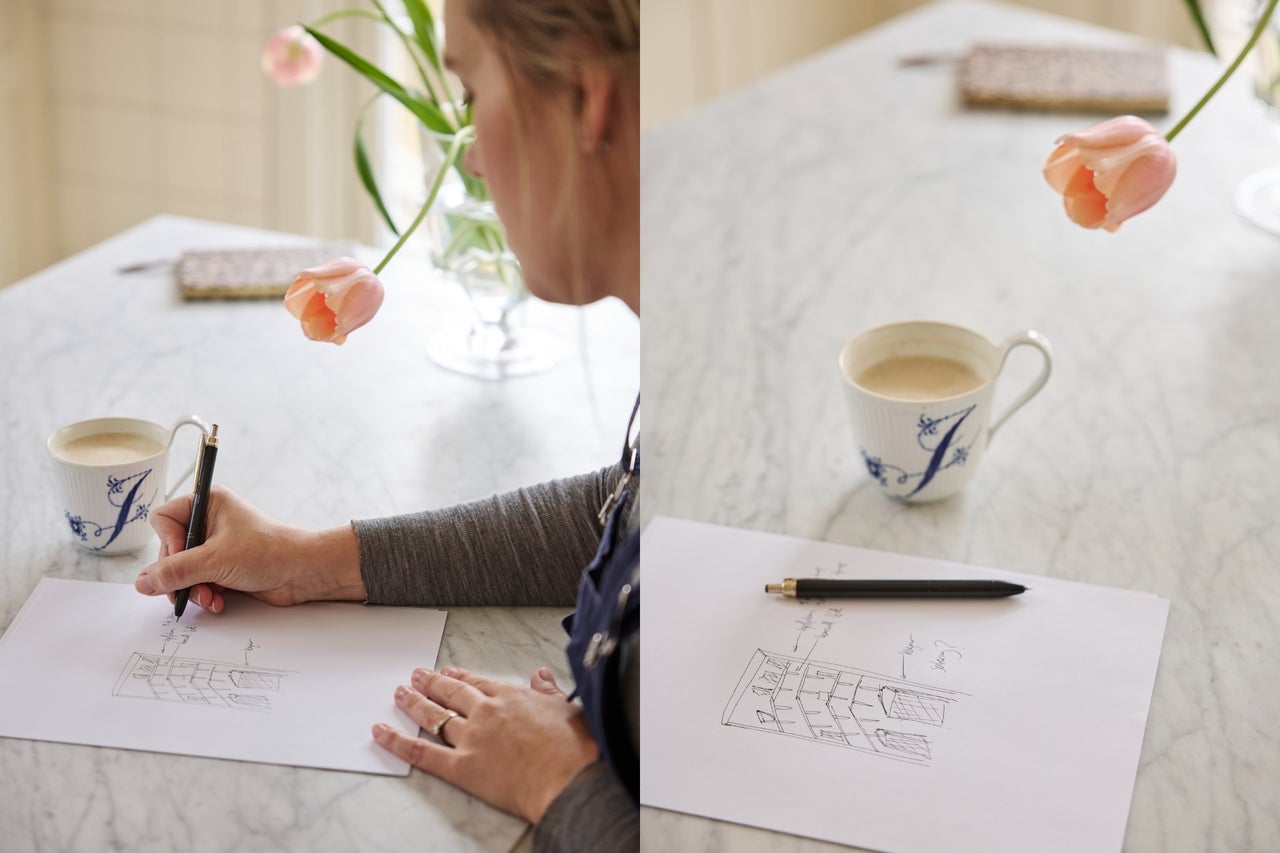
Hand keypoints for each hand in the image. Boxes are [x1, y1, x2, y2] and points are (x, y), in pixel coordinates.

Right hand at [133, 485, 364, 612]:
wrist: (304, 572)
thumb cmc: (268, 552)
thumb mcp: (214, 560)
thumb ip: (174, 572)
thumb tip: (141, 582)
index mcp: (208, 503)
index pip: (163, 519)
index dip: (167, 543)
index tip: (182, 560)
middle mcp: (210, 521)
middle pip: (170, 551)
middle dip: (180, 575)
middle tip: (190, 590)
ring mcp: (217, 545)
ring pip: (183, 570)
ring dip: (193, 589)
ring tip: (210, 598)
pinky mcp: (225, 566)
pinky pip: (199, 581)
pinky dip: (205, 594)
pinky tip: (218, 602)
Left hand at [373, 665, 597, 822]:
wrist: (570, 779)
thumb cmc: (574, 749)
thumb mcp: (568, 709)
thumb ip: (549, 691)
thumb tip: (541, 675)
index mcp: (511, 697)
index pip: (476, 682)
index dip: (459, 676)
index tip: (447, 671)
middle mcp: (486, 712)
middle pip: (450, 693)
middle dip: (430, 683)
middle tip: (416, 676)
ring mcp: (471, 738)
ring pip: (433, 716)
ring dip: (413, 703)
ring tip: (399, 694)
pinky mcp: (461, 767)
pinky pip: (421, 752)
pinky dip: (397, 741)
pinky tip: (381, 732)